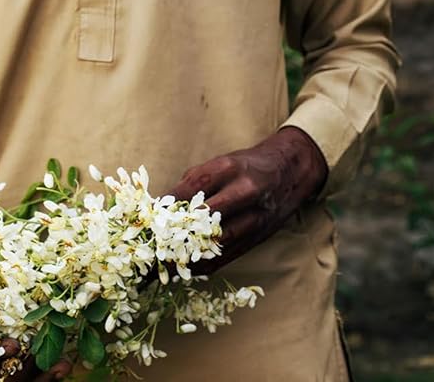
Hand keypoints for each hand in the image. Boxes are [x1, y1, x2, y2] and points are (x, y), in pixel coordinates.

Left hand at [165, 127, 327, 273]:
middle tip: (149, 250)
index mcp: (229, 168)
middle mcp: (244, 191)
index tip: (144, 221)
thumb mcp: (218, 164)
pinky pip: (228, 255)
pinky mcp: (259, 235)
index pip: (191, 189)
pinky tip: (185, 269)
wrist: (289, 170)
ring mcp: (255, 216)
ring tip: (161, 266)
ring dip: (188, 256)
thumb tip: (157, 210)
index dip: (165, 207)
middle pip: (204, 218)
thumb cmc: (245, 166)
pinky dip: (205, 265)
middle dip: (175, 235)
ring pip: (217, 242)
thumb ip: (190, 186)